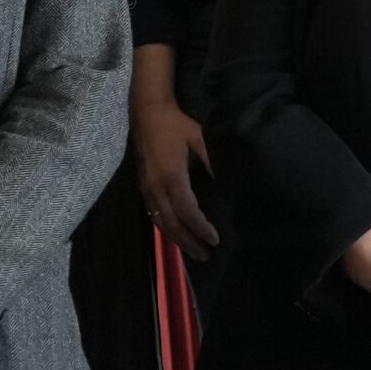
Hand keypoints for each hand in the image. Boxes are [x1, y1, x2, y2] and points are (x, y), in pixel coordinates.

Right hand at [132, 98, 216, 259]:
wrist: (147, 114)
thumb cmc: (176, 126)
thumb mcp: (199, 138)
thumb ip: (212, 161)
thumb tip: (227, 184)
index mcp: (171, 176)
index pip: (186, 210)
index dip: (200, 227)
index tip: (215, 239)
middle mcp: (156, 187)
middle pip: (172, 223)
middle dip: (189, 241)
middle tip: (205, 255)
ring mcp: (147, 188)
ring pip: (161, 222)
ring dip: (177, 239)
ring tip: (193, 252)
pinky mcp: (143, 188)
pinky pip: (154, 215)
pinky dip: (166, 229)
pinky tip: (177, 235)